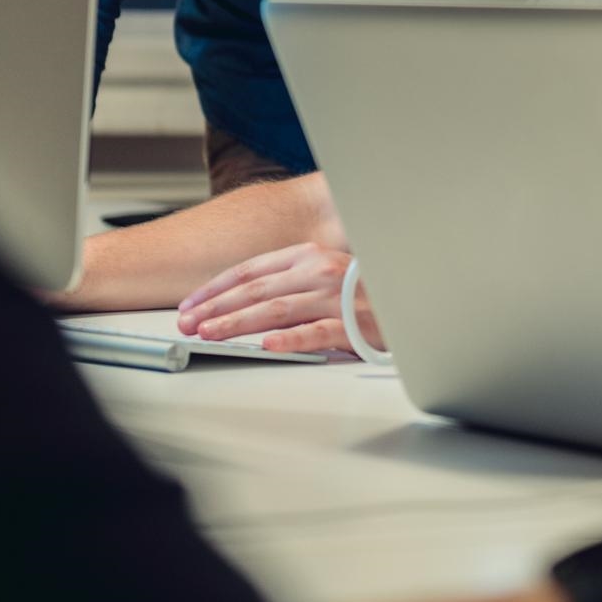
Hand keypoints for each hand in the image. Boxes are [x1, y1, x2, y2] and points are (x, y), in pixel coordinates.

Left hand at [175, 243, 385, 356]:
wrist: (412, 296)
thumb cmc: (365, 288)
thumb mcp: (324, 272)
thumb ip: (288, 280)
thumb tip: (240, 300)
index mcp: (309, 255)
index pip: (250, 269)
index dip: (216, 287)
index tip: (191, 304)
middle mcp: (319, 271)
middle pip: (256, 290)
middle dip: (216, 307)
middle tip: (190, 323)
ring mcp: (336, 297)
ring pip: (277, 310)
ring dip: (239, 323)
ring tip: (213, 334)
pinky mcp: (353, 324)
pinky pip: (316, 332)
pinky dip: (290, 339)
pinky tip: (267, 345)